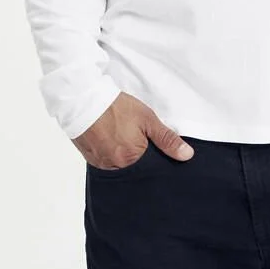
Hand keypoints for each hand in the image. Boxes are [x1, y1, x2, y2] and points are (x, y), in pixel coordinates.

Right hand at [72, 92, 193, 169]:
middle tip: (137, 142)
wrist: (83, 99)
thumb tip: (186, 155)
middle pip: (134, 170)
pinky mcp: (90, 159)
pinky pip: (106, 163)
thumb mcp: (147, 119)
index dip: (154, 160)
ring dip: (124, 158)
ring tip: (124, 139)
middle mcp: (115, 167)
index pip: (150, 169)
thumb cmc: (115, 107)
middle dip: (139, 159)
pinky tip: (112, 142)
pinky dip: (111, 155)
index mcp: (131, 159)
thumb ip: (167, 139)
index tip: (155, 150)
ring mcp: (101, 164)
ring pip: (119, 167)